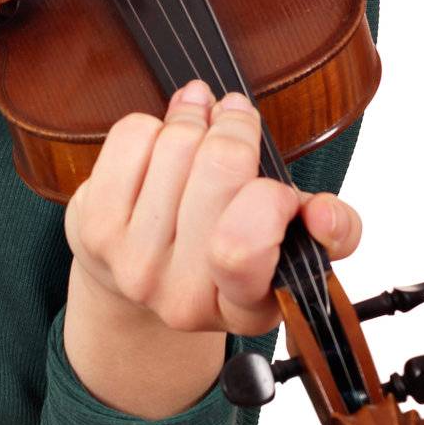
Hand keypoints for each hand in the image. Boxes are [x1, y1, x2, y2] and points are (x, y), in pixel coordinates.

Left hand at [64, 79, 362, 339]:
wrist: (135, 276)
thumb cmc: (224, 246)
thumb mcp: (286, 251)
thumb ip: (329, 231)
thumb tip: (323, 212)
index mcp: (244, 308)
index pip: (248, 248)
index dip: (271, 201)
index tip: (281, 184)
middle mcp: (182, 298)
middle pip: (219, 168)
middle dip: (235, 128)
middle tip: (236, 116)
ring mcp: (132, 264)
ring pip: (178, 143)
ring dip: (193, 119)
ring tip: (199, 123)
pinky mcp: (94, 228)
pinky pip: (134, 135)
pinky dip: (152, 124)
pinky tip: (159, 143)